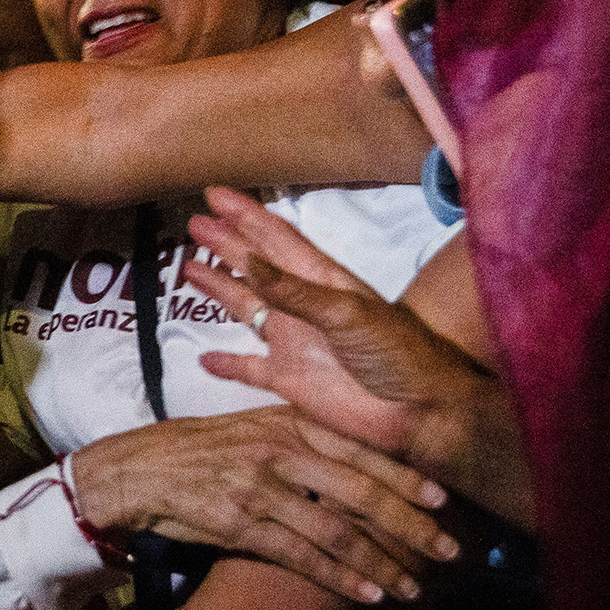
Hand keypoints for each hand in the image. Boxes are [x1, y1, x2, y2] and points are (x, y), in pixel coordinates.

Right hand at [68, 402, 457, 606]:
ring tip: (414, 587)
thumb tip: (348, 462)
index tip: (443, 501)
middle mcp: (282, 450)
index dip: (406, 478)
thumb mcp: (250, 429)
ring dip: (382, 562)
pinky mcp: (241, 522)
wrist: (135, 471)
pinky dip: (340, 577)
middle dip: (411, 525)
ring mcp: (262, 487)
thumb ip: (298, 440)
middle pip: (363, 491)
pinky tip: (368, 595)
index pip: (361, 450)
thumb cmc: (196, 451)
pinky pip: (302, 554)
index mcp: (289, 422)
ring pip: (338, 529)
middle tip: (448, 551)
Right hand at [186, 188, 496, 490]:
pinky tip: (204, 358)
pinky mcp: (290, 381)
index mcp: (323, 281)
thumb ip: (295, 290)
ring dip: (222, 288)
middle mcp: (305, 306)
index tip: (215, 195)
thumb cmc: (397, 354)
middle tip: (194, 223)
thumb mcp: (347, 313)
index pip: (277, 239)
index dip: (247, 216)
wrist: (420, 413)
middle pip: (257, 267)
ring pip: (248, 309)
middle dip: (227, 244)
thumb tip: (250, 260)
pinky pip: (249, 369)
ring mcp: (296, 342)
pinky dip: (228, 364)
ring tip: (190, 269)